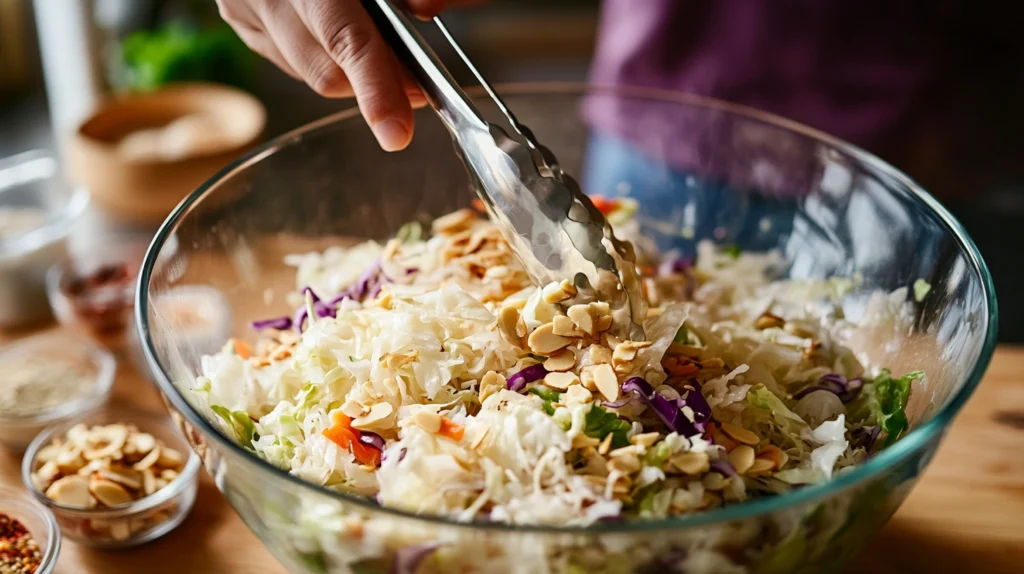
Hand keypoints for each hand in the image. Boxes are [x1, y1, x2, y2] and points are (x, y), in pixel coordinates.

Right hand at [217, 0, 449, 150]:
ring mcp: (241, 9)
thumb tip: (429, 10)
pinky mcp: (236, 20)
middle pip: (328, 73)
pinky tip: (333, 31)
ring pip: (310, 74)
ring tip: (378, 48)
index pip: (344, 41)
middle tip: (417, 85)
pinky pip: (289, 61)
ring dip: (350, 70)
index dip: (376, 90)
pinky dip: (322, 56)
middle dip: (377, 85)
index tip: (397, 132)